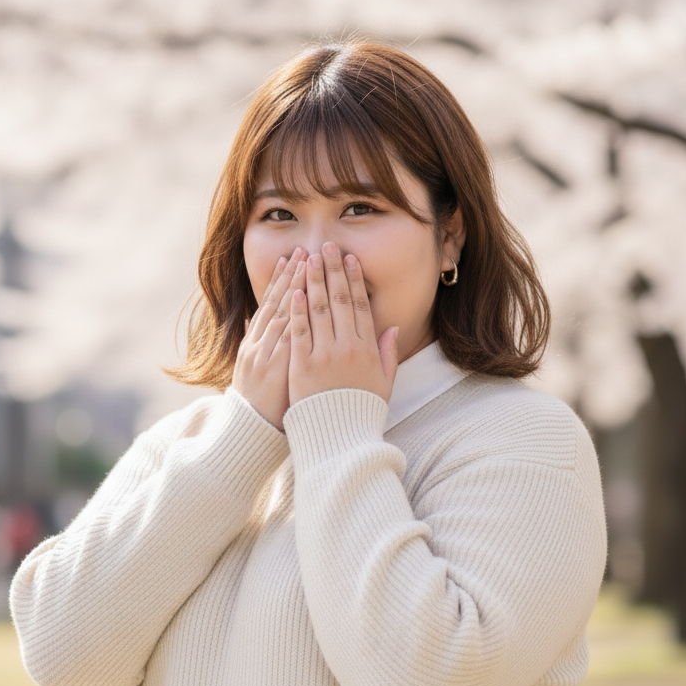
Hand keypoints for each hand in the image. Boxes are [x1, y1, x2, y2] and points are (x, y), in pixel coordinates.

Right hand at [232, 247, 307, 430]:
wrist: (250, 434)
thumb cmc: (261, 407)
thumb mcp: (254, 371)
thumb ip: (260, 344)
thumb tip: (261, 320)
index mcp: (255, 344)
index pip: (271, 305)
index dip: (282, 280)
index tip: (293, 257)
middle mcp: (258, 346)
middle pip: (278, 303)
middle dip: (292, 275)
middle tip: (305, 249)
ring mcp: (265, 356)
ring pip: (283, 314)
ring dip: (296, 287)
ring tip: (307, 263)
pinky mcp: (277, 370)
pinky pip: (288, 339)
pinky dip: (295, 317)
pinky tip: (303, 298)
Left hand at [288, 243, 397, 406]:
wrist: (340, 438)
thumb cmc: (361, 412)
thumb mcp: (384, 384)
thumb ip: (388, 354)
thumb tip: (392, 328)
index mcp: (368, 349)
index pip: (360, 306)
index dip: (353, 280)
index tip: (348, 259)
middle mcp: (348, 348)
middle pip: (339, 300)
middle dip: (332, 270)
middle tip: (326, 247)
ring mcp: (324, 355)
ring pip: (318, 310)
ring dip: (312, 281)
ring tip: (307, 258)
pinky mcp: (302, 365)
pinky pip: (299, 331)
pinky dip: (297, 309)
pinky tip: (294, 290)